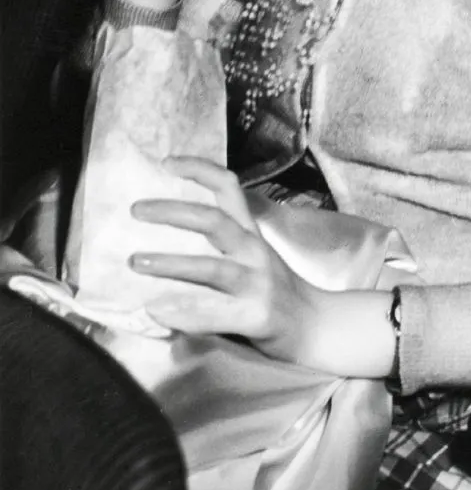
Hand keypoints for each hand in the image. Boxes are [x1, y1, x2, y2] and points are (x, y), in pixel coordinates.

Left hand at [129, 157, 315, 362]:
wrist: (315, 327)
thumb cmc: (272, 291)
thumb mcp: (252, 256)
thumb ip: (221, 243)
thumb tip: (168, 228)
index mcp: (250, 233)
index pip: (229, 188)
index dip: (199, 170)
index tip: (166, 163)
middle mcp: (255, 252)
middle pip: (214, 221)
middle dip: (173, 211)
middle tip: (136, 209)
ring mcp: (258, 284)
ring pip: (211, 268)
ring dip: (170, 263)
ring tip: (136, 261)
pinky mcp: (257, 316)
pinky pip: (216, 313)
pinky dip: (185, 312)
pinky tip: (157, 311)